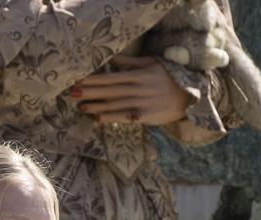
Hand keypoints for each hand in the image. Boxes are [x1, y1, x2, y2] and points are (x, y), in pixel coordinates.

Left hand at [68, 58, 191, 126]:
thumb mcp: (151, 64)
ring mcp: (142, 103)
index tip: (78, 80)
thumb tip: (110, 59)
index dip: (93, 79)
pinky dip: (110, 118)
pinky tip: (97, 119)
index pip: (111, 77)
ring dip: (96, 106)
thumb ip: (130, 63)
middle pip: (109, 90)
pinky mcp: (145, 116)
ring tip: (81, 107)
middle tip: (71, 93)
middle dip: (90, 92)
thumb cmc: (168, 77)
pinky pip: (124, 117)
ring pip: (114, 105)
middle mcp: (138, 88)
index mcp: (138, 74)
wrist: (189, 96)